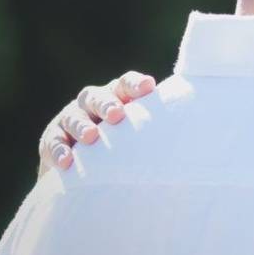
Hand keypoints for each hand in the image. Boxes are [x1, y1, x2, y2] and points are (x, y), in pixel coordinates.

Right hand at [37, 71, 156, 173]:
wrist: (87, 171)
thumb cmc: (128, 147)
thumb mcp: (143, 136)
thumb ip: (160, 128)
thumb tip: (201, 133)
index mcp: (118, 97)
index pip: (126, 84)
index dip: (136, 84)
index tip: (150, 87)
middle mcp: (93, 103)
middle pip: (97, 96)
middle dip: (107, 103)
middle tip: (118, 115)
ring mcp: (70, 120)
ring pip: (73, 116)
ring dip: (82, 126)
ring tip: (92, 137)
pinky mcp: (52, 140)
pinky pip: (53, 142)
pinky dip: (59, 150)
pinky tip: (67, 162)